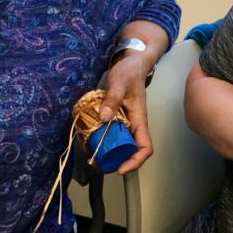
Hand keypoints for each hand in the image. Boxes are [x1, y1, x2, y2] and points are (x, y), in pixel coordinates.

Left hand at [99, 52, 153, 173]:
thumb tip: (104, 118)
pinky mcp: (117, 119)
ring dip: (107, 153)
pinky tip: (88, 139)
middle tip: (98, 164)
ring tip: (90, 154)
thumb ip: (112, 99)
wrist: (131, 63)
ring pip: (120, 145)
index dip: (135, 161)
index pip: (145, 147)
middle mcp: (134, 125)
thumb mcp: (119, 82)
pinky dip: (101, 140)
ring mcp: (126, 123)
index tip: (120, 168)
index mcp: (140, 119)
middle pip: (130, 151)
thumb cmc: (129, 72)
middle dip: (116, 161)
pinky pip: (111, 134)